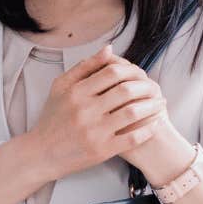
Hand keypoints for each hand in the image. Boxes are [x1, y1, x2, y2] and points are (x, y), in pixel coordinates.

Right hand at [22, 45, 166, 182]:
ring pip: (133, 113)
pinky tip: (156, 124)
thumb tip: (109, 49)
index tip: (140, 73)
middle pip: (126, 91)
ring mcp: (95, 131)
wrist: (42, 153)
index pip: (112, 72)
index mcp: (76, 92)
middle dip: (147, 87)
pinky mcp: (102, 150)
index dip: (131, 70)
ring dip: (152, 107)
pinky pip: (133, 138)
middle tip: (156, 87)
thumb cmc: (53, 119)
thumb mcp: (61, 87)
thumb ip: (84, 67)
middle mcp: (85, 110)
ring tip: (160, 103)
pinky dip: (148, 129)